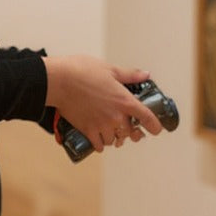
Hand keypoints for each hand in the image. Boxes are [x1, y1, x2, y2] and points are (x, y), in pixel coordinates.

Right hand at [43, 55, 162, 152]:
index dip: (155, 126)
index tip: (156, 129)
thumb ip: (130, 75)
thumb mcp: (110, 69)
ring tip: (112, 131)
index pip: (148, 118)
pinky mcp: (88, 131)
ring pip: (115, 141)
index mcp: (125, 101)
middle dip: (132, 133)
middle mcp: (116, 117)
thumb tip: (145, 74)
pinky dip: (101, 144)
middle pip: (131, 134)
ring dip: (115, 138)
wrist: (58, 80)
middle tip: (130, 130)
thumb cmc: (82, 71)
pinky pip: (99, 146)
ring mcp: (102, 125)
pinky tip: (99, 139)